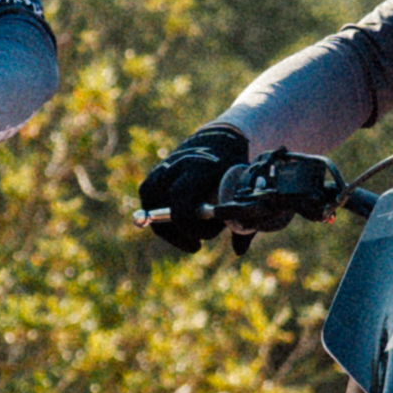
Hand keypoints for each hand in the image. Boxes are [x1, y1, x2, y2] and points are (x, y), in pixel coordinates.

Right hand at [134, 124, 251, 246]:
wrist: (218, 141)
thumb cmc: (234, 169)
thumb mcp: (243, 190)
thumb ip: (242, 218)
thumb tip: (238, 252)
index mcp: (199, 167)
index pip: (180, 200)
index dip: (186, 225)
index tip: (200, 240)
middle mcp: (175, 167)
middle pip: (161, 210)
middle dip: (179, 233)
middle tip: (197, 245)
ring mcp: (160, 171)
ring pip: (151, 209)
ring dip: (169, 230)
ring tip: (190, 237)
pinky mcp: (153, 177)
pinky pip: (149, 206)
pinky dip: (162, 221)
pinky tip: (182, 227)